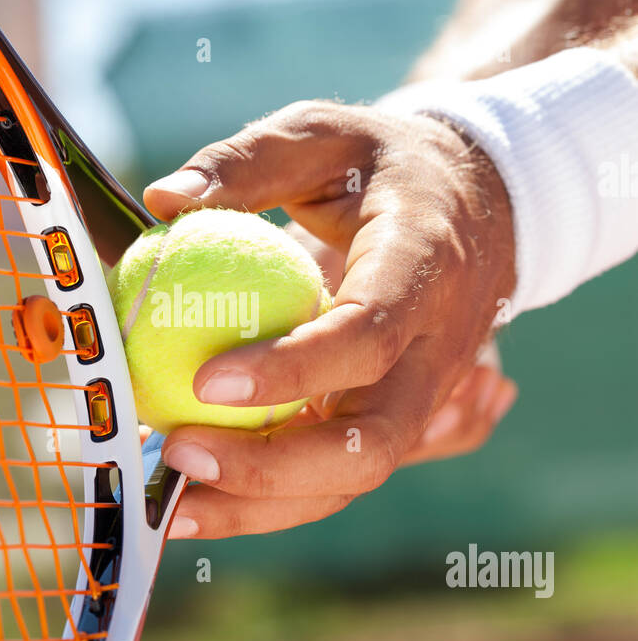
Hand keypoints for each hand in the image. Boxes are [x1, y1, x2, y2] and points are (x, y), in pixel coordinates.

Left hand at [142, 99, 516, 537]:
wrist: (478, 205)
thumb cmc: (383, 166)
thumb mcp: (322, 134)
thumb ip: (246, 162)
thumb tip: (162, 199)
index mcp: (423, 269)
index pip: (368, 335)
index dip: (294, 369)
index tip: (206, 379)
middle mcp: (435, 352)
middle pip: (372, 443)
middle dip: (275, 467)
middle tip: (179, 448)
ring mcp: (420, 398)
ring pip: (352, 478)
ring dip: (262, 505)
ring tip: (173, 505)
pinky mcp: (392, 422)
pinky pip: (334, 477)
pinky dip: (266, 500)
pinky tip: (192, 499)